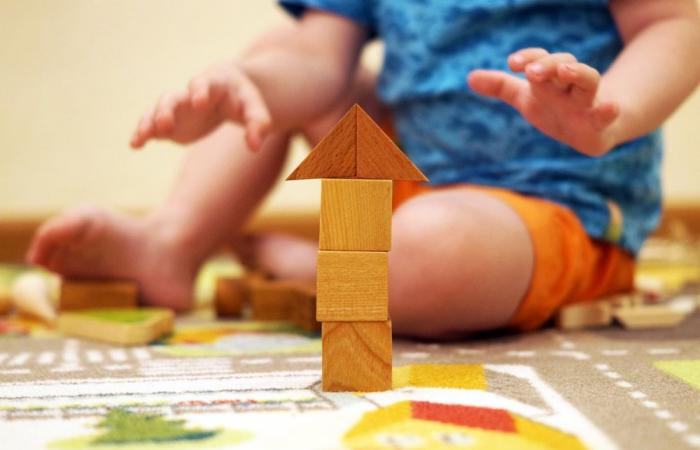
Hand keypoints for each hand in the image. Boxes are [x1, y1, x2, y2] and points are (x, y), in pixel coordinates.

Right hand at [130, 60, 271, 150]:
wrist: (229, 94)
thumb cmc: (244, 99)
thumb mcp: (256, 108)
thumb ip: (258, 124)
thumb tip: (255, 146)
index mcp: (213, 84)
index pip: (204, 84)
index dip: (200, 91)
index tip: (199, 102)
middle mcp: (189, 93)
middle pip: (175, 97)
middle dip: (169, 108)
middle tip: (165, 122)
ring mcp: (178, 107)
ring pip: (159, 109)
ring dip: (150, 121)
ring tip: (143, 136)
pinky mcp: (171, 122)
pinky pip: (153, 124)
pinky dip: (143, 132)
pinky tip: (135, 144)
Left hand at [468, 48, 619, 155]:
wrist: (590, 131)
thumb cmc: (555, 108)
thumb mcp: (526, 98)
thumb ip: (501, 87)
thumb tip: (470, 77)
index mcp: (550, 78)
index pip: (540, 59)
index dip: (528, 57)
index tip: (512, 63)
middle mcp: (569, 84)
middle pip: (562, 65)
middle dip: (547, 65)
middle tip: (531, 71)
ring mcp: (587, 101)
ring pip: (588, 80)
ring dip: (578, 73)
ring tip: (564, 70)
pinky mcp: (600, 122)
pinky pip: (607, 114)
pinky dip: (609, 110)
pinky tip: (609, 107)